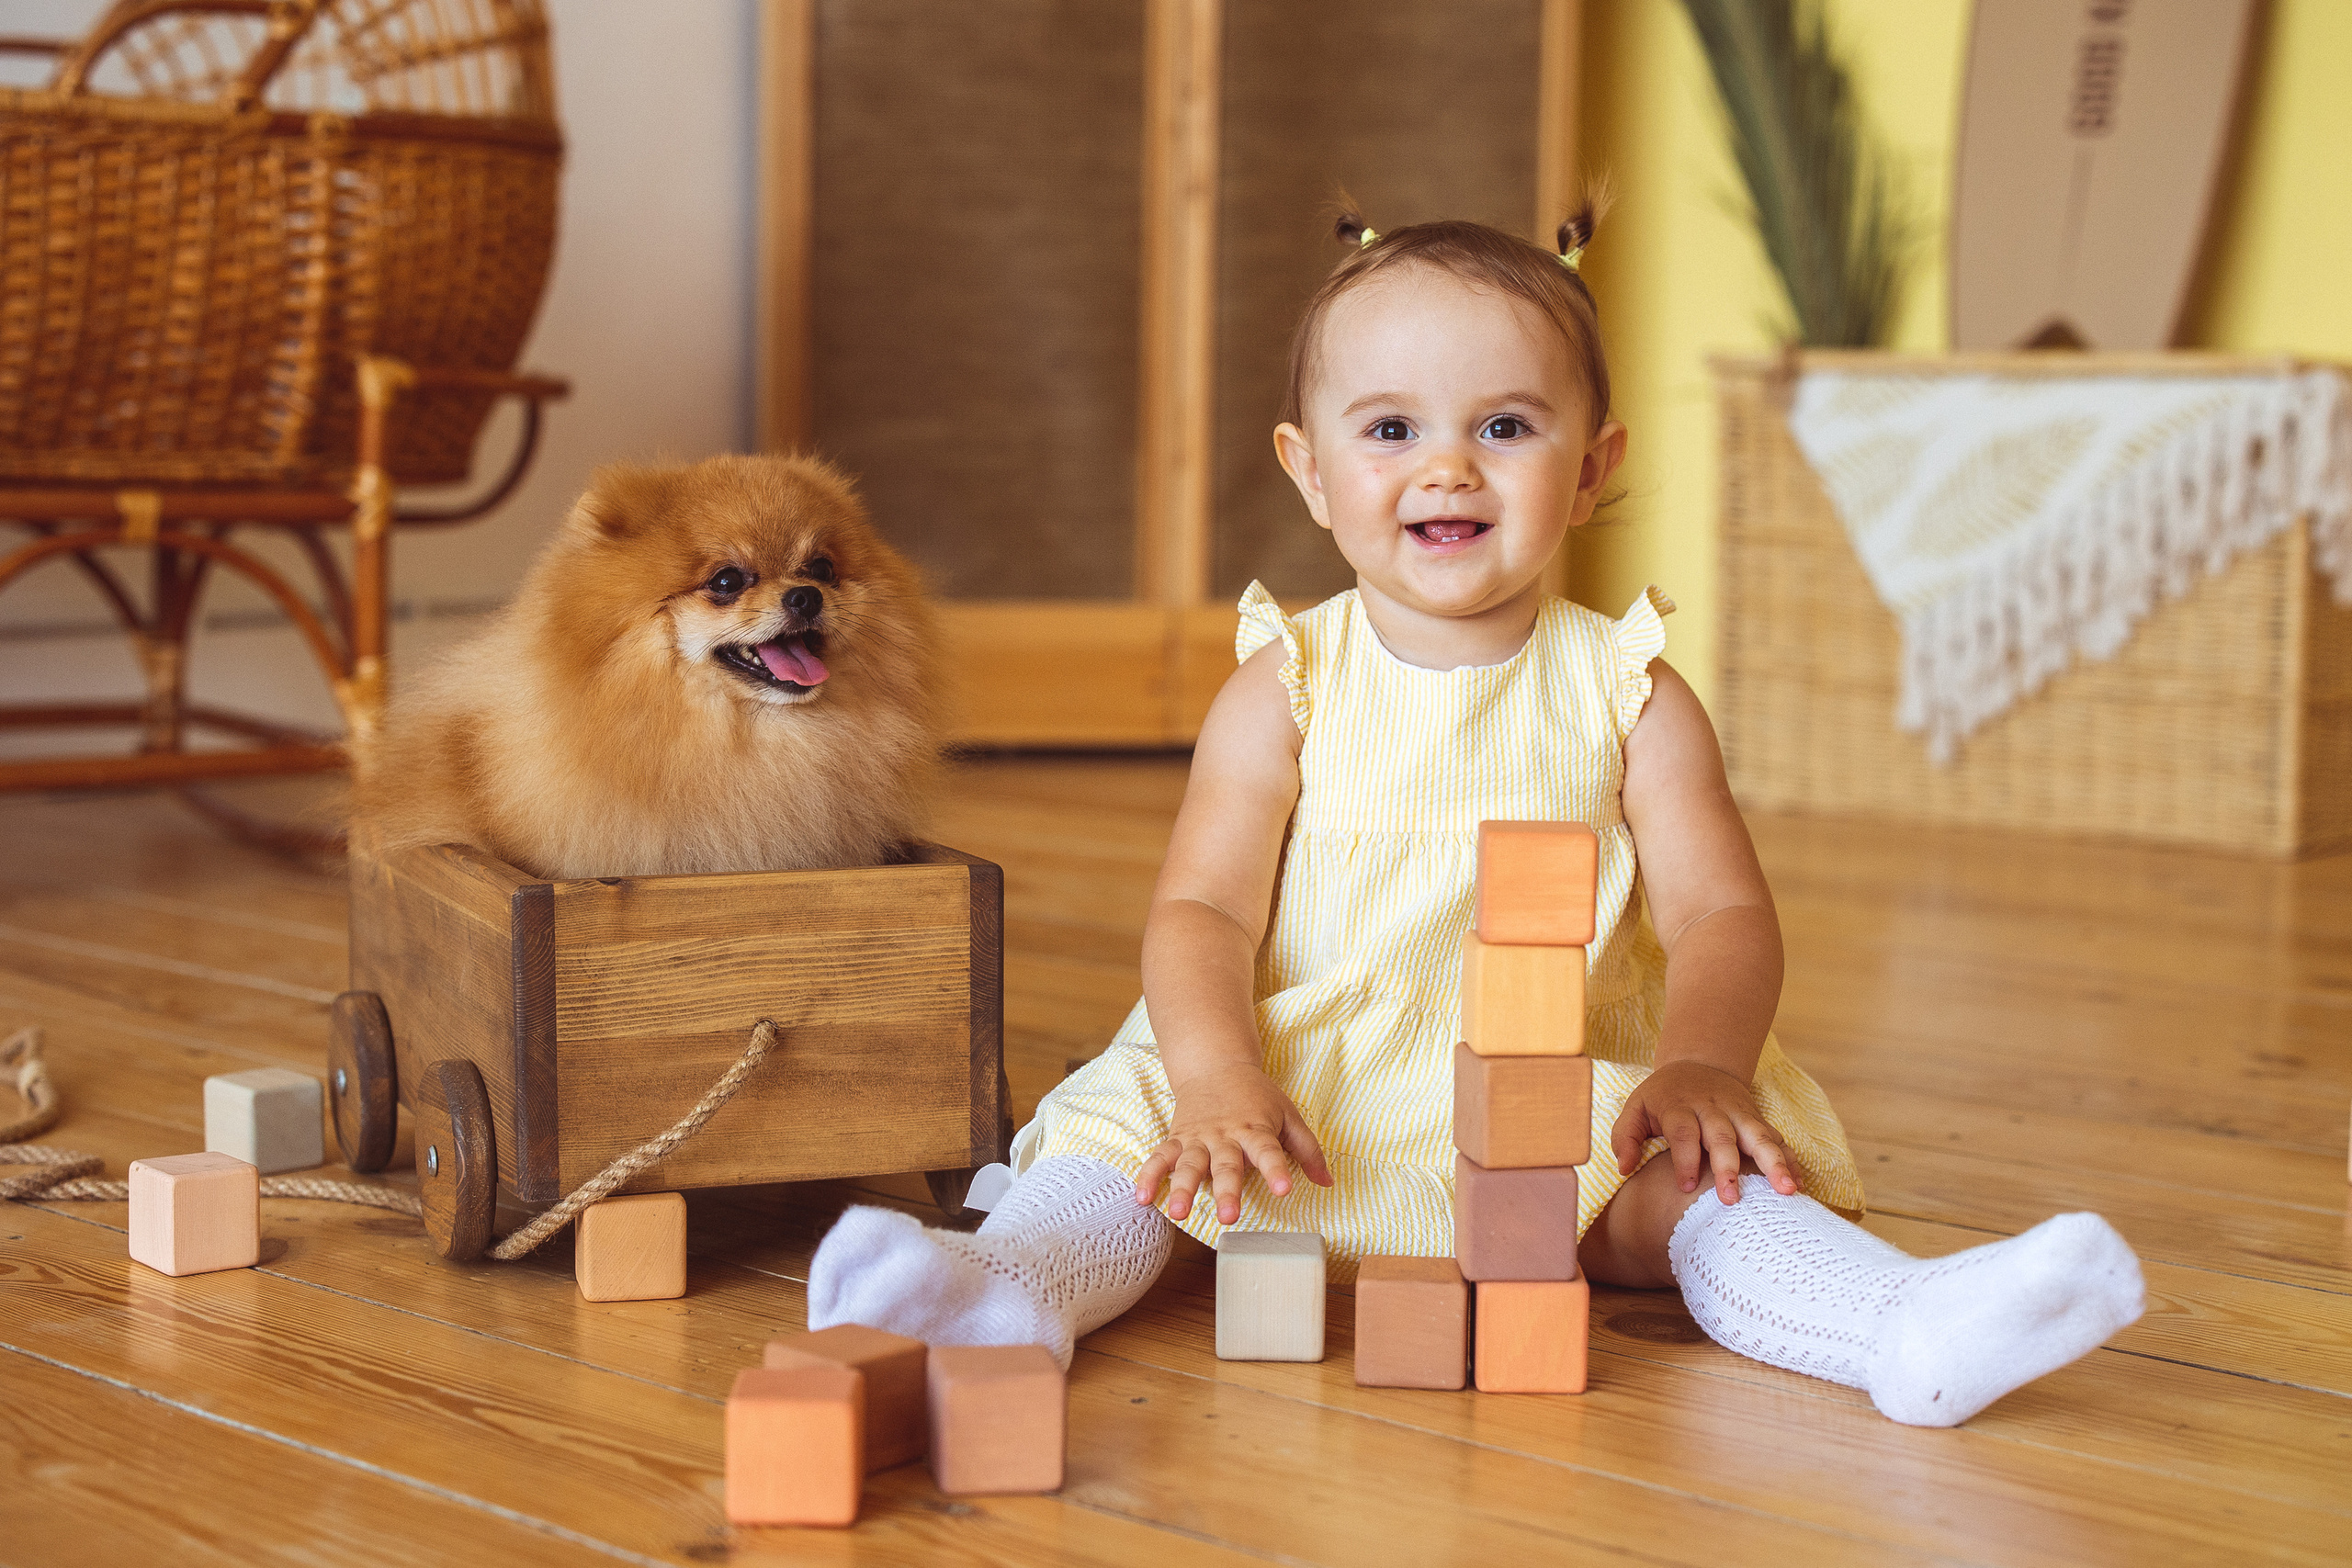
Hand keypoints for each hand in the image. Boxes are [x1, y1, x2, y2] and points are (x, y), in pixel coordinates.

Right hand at [1135, 1061, 1332, 1223]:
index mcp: (1255, 1129)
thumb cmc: (1257, 1097)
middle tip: (1230, 1217)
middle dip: (1227, 1190)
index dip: (1276, 1170)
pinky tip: (1143, 1198)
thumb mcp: (1288, 1116)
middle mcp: (1225, 1135)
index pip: (1269, 1151)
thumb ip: (1307, 1150)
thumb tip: (1328, 1183)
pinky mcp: (1177, 1138)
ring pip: (1189, 1164)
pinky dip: (1149, 1176)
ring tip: (1179, 1214)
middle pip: (1226, 1165)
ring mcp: (1198, 1138)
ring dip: (1183, 1188)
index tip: (1285, 1189)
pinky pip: (1160, 1157)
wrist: (1215, 1066)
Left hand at [1610, 1059, 1798, 1203]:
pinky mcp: (1757, 1119)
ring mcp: (1739, 1113)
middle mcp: (1712, 1108)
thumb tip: (1623, 1168)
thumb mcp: (1636, 1107)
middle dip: (1728, 1167)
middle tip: (1731, 1198)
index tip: (1685, 1187)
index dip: (1684, 1158)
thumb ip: (1626, 1137)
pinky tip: (1799, 1183)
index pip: (1683, 1131)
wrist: (1699, 1063)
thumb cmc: (1663, 1097)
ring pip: (1758, 1136)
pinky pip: (1777, 1138)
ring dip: (1773, 1163)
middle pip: (1722, 1136)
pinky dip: (1790, 1160)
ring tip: (1786, 1190)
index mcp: (1679, 1106)